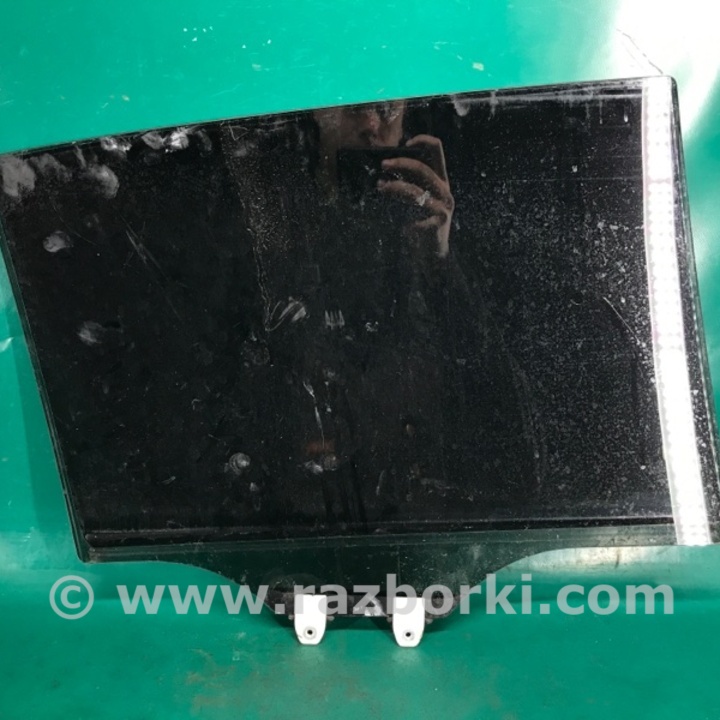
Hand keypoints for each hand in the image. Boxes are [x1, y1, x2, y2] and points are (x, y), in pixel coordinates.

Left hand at [376, 134, 453, 266]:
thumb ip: (407, 185)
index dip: (423, 140)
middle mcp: (445, 191)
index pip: (437, 151)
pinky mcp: (438, 221)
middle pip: (423, 168)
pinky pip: (415, 213)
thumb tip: (384, 171)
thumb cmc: (419, 226)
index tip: (405, 142)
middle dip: (400, 163)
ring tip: (381, 188)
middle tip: (382, 165)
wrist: (432, 256)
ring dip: (395, 186)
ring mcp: (443, 206)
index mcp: (440, 182)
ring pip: (416, 190)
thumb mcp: (415, 201)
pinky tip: (401, 226)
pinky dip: (402, 215)